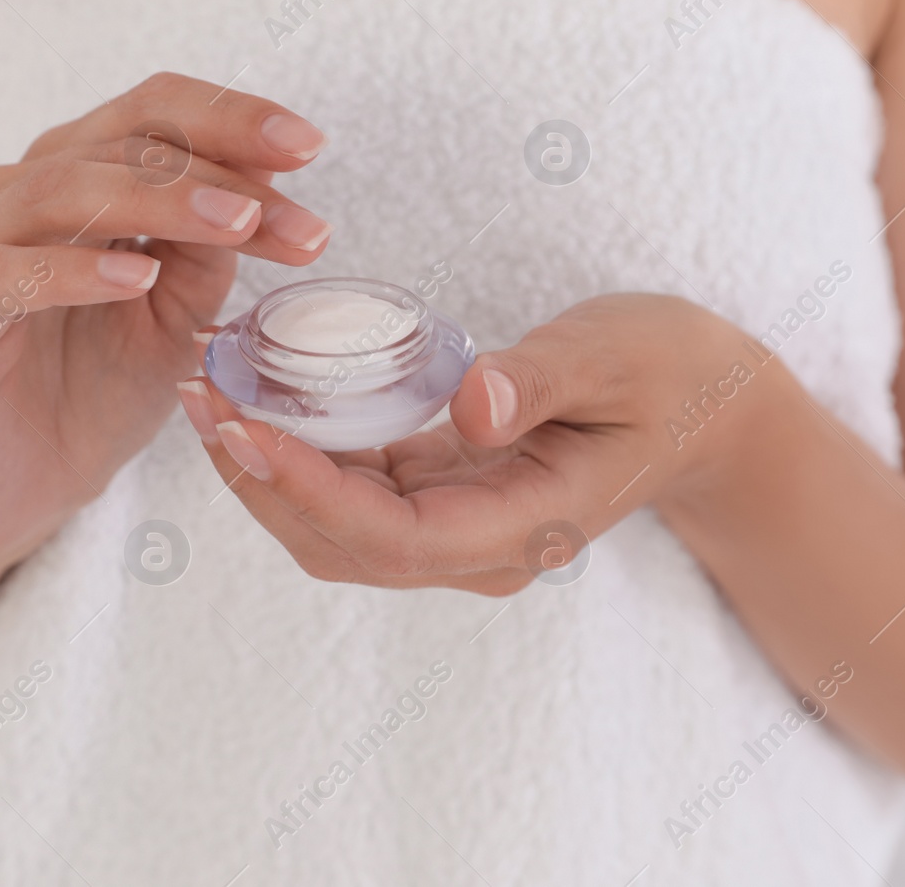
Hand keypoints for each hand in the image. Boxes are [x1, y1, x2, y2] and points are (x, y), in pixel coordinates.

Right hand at [0, 72, 335, 567]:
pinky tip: (136, 278)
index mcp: (74, 177)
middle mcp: (14, 194)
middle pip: (115, 140)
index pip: (151, 113)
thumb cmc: (99, 389)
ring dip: (159, 201)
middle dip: (216, 169)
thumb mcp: (181, 311)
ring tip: (236, 224)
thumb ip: (211, 246)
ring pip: (60, 190)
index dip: (230, 117)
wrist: (26, 489)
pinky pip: (4, 275)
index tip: (310, 145)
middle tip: (291, 210)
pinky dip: (74, 270)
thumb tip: (269, 182)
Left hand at [179, 294, 785, 594]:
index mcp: (526, 526)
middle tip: (198, 398)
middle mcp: (481, 547)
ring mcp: (459, 529)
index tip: (241, 427)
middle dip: (260, 482)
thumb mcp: (618, 356)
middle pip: (342, 546)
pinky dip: (298, 452)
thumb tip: (470, 407)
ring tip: (208, 392)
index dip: (307, 489)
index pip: (392, 536)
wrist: (706, 406)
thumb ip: (545, 382)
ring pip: (336, 528)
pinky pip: (354, 493)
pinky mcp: (443, 497)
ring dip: (265, 471)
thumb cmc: (670, 372)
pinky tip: (261, 394)